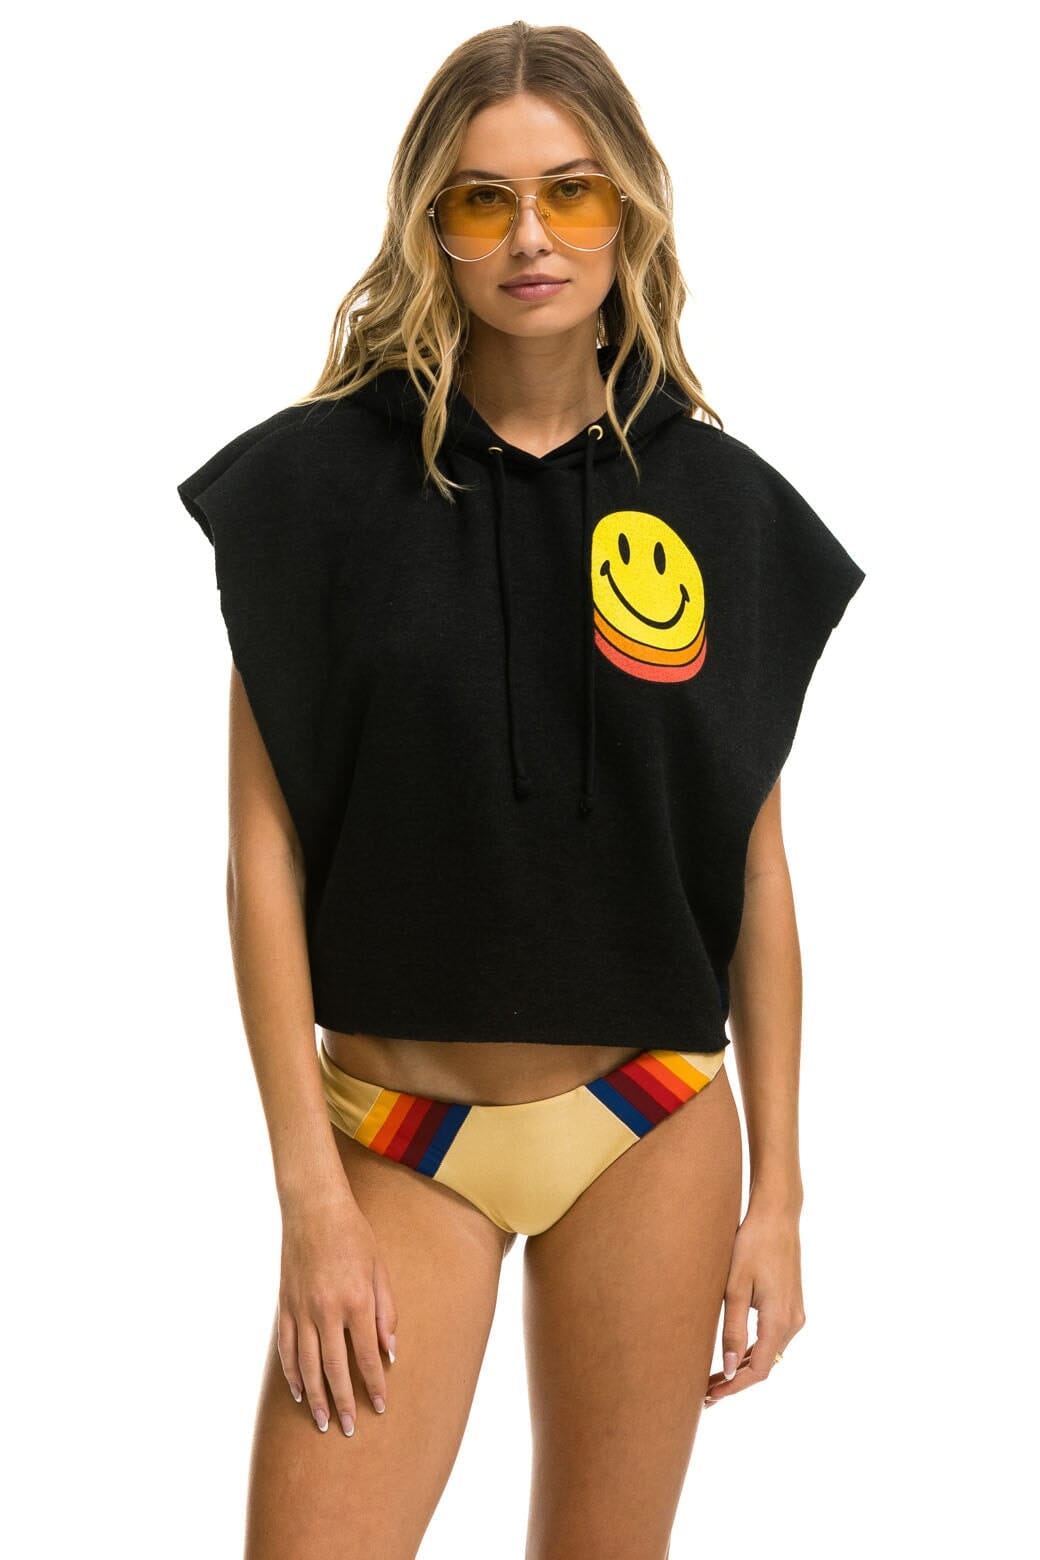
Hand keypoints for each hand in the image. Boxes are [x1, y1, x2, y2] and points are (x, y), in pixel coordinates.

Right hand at [277, 1184, 398, 1436]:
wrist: (314, 1209)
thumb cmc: (354, 1236)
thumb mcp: (380, 1269)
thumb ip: (386, 1312)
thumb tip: (391, 1352)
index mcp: (356, 1301)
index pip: (367, 1355)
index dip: (374, 1384)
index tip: (379, 1407)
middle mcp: (327, 1310)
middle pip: (335, 1369)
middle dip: (344, 1402)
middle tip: (348, 1429)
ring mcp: (301, 1310)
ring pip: (307, 1365)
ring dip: (316, 1397)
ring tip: (323, 1422)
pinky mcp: (285, 1306)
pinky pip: (287, 1349)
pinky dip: (292, 1374)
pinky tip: (298, 1392)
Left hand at [702, 1200, 804, 1407]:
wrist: (777, 1216)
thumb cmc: (752, 1246)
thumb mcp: (735, 1288)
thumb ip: (733, 1330)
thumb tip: (728, 1368)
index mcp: (779, 1320)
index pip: (757, 1370)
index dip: (734, 1387)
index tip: (711, 1396)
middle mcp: (793, 1322)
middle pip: (764, 1365)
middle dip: (736, 1380)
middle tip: (706, 1391)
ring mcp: (795, 1314)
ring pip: (769, 1353)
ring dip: (744, 1366)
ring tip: (714, 1375)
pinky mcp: (792, 1304)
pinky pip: (773, 1338)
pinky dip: (754, 1349)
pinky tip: (734, 1351)